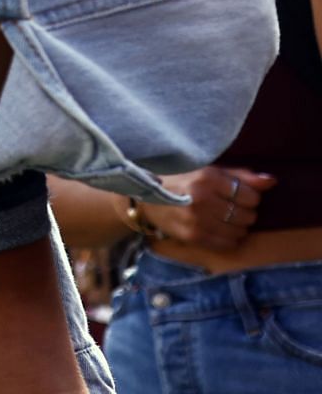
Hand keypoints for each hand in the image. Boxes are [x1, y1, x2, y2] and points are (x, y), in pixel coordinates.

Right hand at [143, 167, 276, 251]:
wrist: (142, 197)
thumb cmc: (178, 179)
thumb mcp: (205, 170)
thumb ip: (239, 176)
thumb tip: (271, 182)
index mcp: (206, 178)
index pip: (249, 195)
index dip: (248, 196)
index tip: (237, 194)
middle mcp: (202, 199)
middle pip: (247, 214)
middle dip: (243, 211)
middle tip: (229, 206)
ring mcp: (197, 221)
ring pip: (240, 231)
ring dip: (237, 226)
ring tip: (222, 218)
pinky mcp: (193, 237)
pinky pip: (228, 243)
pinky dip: (228, 238)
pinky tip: (217, 228)